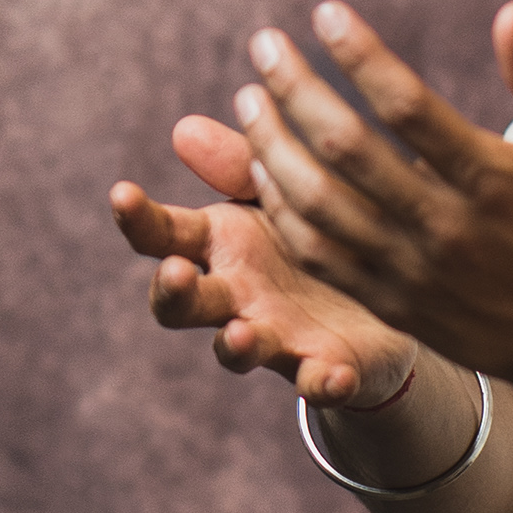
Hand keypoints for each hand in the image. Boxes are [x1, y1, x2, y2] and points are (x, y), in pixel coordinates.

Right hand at [110, 113, 416, 407]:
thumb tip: (184, 128)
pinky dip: (321, 383)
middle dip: (172, 291)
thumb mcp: (282, 187)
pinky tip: (335, 375)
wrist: (391, 289)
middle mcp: (233, 296)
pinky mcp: (322, 367)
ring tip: (242, 334)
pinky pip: (314, 383)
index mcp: (218, 244)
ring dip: (233, 345)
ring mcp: (274, 336)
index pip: (162, 233)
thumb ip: (239, 162)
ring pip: (235, 349)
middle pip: (180, 302)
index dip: (138, 217)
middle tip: (177, 273)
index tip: (122, 192)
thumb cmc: (315, 226)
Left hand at [234, 0, 512, 385]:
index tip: (325, 14)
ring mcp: (413, 270)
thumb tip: (508, 11)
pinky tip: (265, 168)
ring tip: (249, 100)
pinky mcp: (394, 304)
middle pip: (347, 150)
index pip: (408, 106)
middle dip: (296, 90)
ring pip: (319, 204)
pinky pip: (319, 255)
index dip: (360, 55)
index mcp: (494, 180)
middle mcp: (447, 227)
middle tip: (265, 46)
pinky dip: (283, 210)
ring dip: (272, 147)